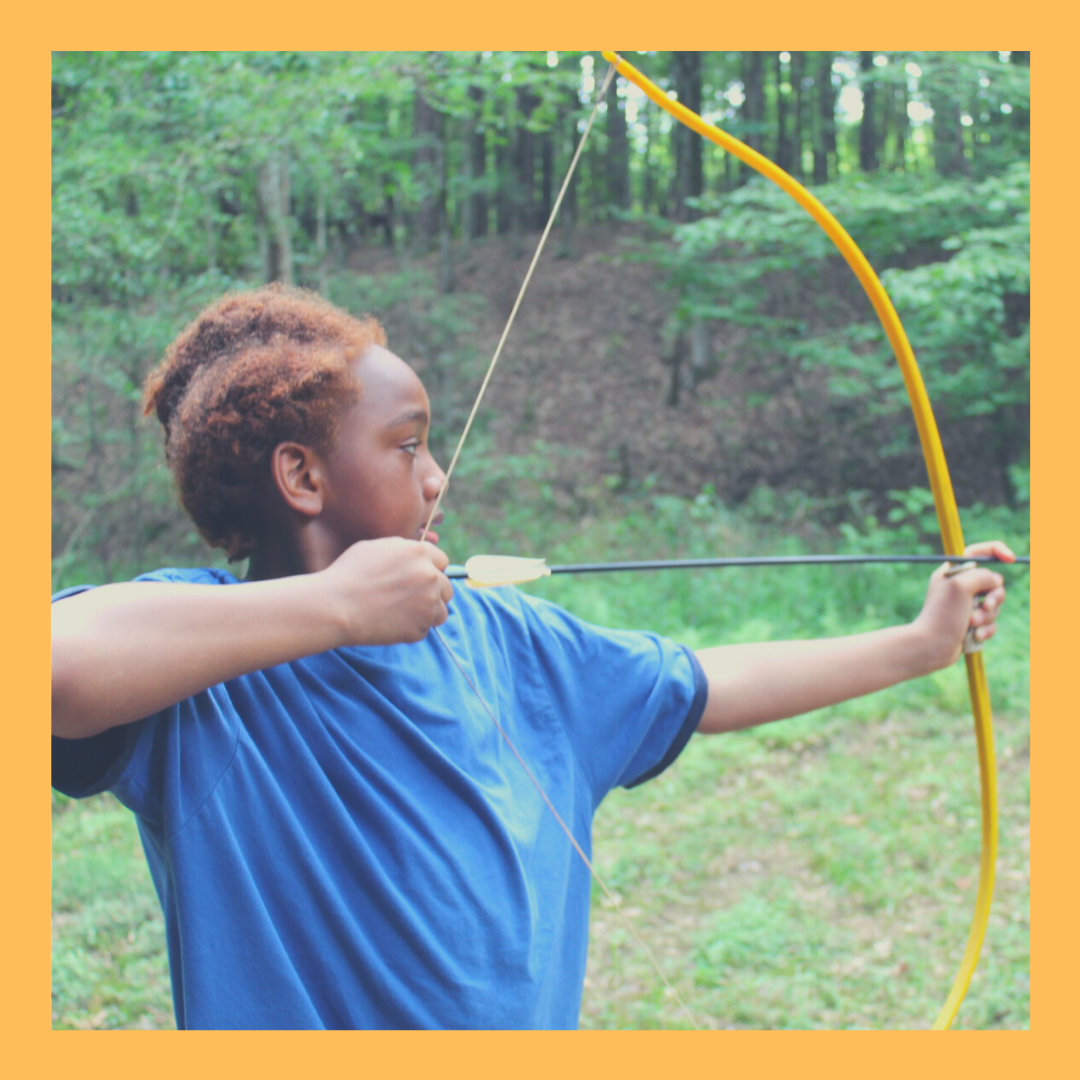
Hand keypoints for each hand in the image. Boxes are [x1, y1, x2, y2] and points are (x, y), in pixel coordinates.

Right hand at [320, 537, 453, 646]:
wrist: (336, 606)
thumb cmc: (349, 574)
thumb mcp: (376, 548)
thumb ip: (403, 550)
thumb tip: (416, 555)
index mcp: (419, 553)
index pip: (442, 561)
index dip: (430, 569)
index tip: (418, 579)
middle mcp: (430, 576)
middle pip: (446, 587)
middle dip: (432, 592)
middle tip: (409, 599)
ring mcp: (428, 603)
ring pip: (441, 610)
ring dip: (427, 612)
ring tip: (401, 612)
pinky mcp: (421, 628)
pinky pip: (424, 628)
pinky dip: (412, 628)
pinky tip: (391, 623)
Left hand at [912, 540, 1012, 670]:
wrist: (932, 646)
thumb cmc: (943, 614)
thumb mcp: (961, 586)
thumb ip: (982, 576)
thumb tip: (995, 581)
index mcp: (953, 573)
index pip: (978, 553)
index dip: (996, 551)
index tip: (1010, 559)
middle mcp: (960, 587)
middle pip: (994, 584)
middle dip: (993, 597)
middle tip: (984, 606)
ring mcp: (967, 606)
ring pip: (995, 606)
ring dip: (987, 616)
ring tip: (972, 624)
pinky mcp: (972, 623)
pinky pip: (992, 623)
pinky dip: (987, 629)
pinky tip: (975, 636)